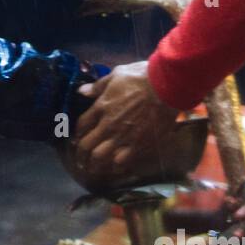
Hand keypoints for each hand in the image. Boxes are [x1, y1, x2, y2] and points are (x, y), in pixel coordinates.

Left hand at [73, 62, 179, 180]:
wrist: (166, 86)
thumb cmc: (141, 77)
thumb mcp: (116, 75)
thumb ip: (98, 86)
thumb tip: (81, 92)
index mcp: (101, 107)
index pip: (82, 125)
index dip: (78, 134)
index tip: (77, 139)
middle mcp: (108, 125)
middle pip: (86, 145)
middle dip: (80, 155)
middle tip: (80, 160)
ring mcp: (122, 137)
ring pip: (100, 157)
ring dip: (94, 164)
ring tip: (93, 169)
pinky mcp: (139, 145)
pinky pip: (122, 161)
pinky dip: (116, 167)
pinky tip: (115, 168)